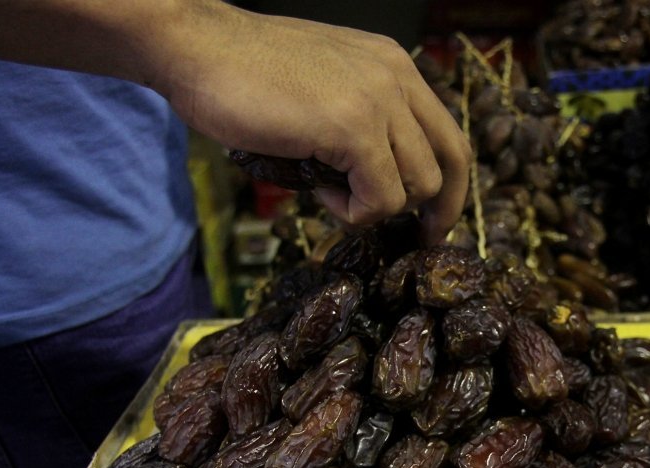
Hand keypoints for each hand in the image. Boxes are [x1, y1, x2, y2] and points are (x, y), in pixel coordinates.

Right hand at [159, 3, 470, 244]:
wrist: (196, 48)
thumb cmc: (244, 73)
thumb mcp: (325, 88)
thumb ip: (362, 119)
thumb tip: (380, 177)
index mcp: (394, 66)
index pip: (449, 135)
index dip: (450, 185)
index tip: (434, 218)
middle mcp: (397, 77)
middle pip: (452, 162)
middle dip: (439, 210)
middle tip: (418, 238)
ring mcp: (379, 100)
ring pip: (419, 185)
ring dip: (377, 206)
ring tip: (330, 190)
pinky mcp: (353, 127)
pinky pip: (382, 197)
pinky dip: (353, 212)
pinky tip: (319, 190)